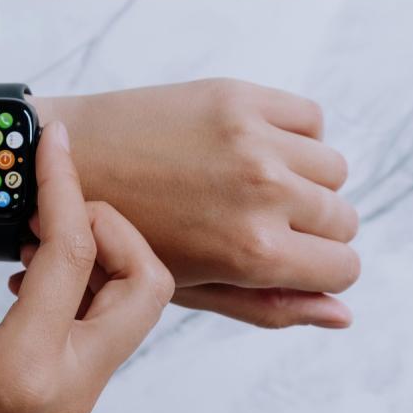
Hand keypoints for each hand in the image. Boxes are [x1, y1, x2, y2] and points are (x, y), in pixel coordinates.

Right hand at [0, 123, 173, 412]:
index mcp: (20, 370)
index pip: (72, 254)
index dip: (62, 185)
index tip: (49, 143)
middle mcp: (68, 387)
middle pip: (145, 283)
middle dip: (110, 226)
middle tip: (52, 204)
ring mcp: (79, 396)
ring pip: (138, 306)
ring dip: (104, 255)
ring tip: (35, 237)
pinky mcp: (74, 396)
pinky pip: (111, 326)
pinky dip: (90, 285)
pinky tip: (33, 275)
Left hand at [35, 78, 359, 327]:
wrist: (69, 162)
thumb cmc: (122, 240)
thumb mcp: (192, 289)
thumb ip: (271, 306)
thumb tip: (343, 316)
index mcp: (251, 251)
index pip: (343, 267)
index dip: (321, 270)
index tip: (293, 261)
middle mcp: (263, 191)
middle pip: (343, 218)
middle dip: (312, 231)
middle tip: (260, 225)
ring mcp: (253, 138)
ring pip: (333, 169)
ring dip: (305, 183)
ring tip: (251, 188)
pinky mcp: (239, 96)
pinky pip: (310, 118)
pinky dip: (292, 136)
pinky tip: (249, 151)